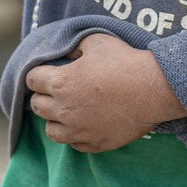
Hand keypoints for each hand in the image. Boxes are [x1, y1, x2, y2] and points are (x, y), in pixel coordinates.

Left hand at [26, 34, 186, 152]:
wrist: (154, 90)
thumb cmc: (125, 63)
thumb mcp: (96, 42)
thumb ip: (75, 46)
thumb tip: (68, 52)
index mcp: (60, 83)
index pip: (31, 80)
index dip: (38, 74)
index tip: (47, 73)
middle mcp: (64, 110)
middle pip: (37, 106)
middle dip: (43, 96)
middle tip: (56, 91)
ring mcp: (78, 130)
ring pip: (51, 131)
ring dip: (55, 120)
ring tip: (67, 112)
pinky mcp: (94, 144)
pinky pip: (74, 144)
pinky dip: (75, 135)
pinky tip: (85, 125)